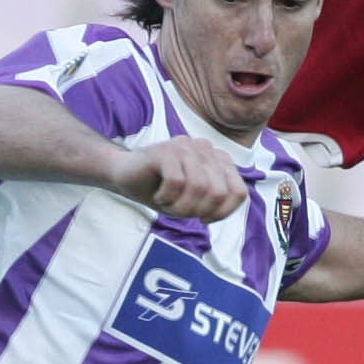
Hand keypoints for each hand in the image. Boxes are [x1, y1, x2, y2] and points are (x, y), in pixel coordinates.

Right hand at [114, 136, 246, 219]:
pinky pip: (176, 182)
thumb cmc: (163, 190)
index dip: (222, 213)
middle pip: (218, 193)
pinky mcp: (166, 149)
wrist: (125, 175)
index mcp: (219, 160)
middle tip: (178, 211)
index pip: (238, 192)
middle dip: (197, 211)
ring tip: (167, 204)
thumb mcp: (195, 201)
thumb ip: (217, 200)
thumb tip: (225, 207)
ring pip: (199, 187)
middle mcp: (206, 148)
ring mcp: (186, 146)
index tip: (203, 218)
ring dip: (180, 206)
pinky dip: (166, 198)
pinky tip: (158, 196)